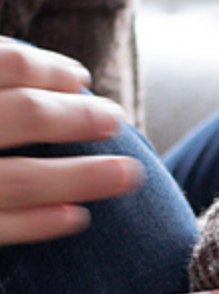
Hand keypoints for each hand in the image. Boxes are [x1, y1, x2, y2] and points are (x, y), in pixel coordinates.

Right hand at [0, 38, 142, 243]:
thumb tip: (35, 71)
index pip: (0, 64)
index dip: (43, 68)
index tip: (78, 78)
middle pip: (22, 116)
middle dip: (76, 118)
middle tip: (115, 118)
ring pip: (18, 179)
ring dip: (80, 177)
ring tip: (127, 174)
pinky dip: (37, 224)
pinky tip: (78, 219)